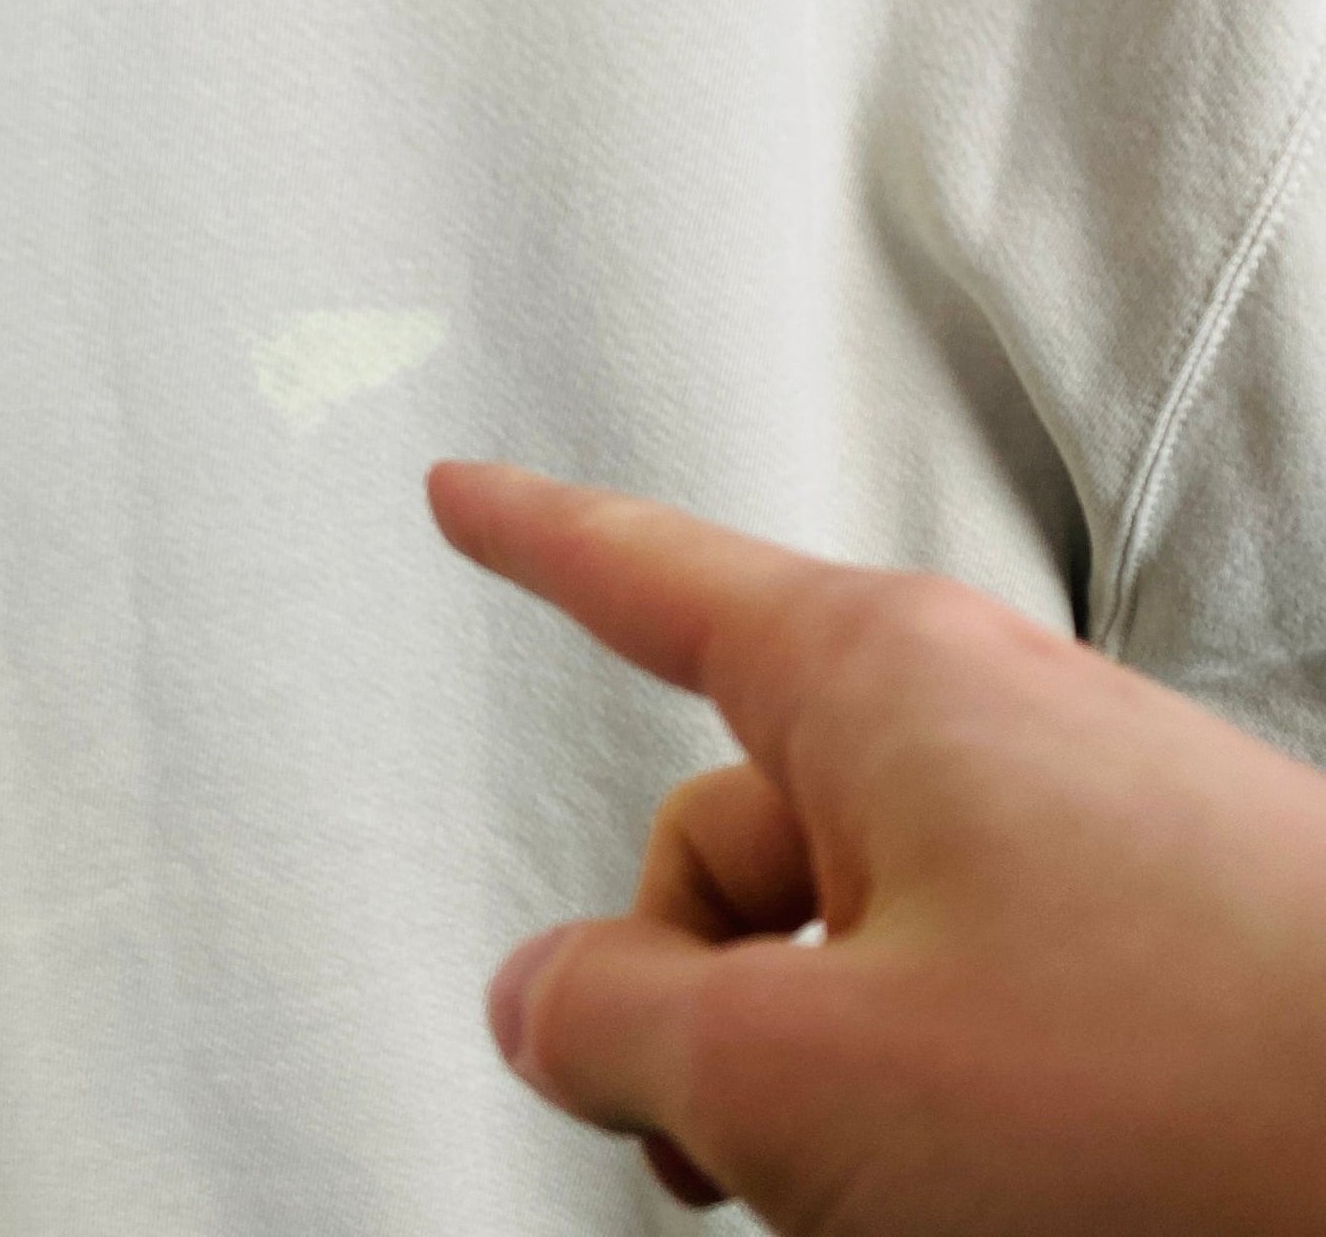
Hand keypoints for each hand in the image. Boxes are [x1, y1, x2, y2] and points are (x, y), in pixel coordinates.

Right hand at [425, 460, 1325, 1235]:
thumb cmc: (1197, 1086)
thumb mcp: (815, 1077)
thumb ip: (625, 1025)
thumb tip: (545, 1001)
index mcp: (879, 681)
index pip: (644, 577)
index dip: (531, 536)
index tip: (464, 495)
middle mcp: (970, 728)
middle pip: (726, 834)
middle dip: (691, 993)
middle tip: (715, 1135)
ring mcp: (1059, 833)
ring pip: (837, 941)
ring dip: (803, 1075)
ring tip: (879, 1200)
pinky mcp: (1131, 932)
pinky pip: (945, 983)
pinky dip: (907, 1086)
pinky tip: (964, 1195)